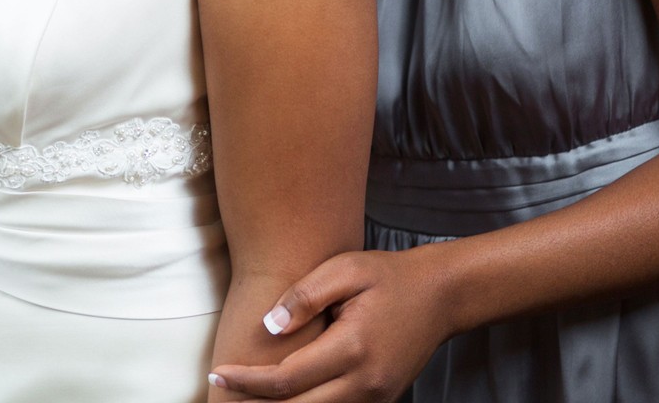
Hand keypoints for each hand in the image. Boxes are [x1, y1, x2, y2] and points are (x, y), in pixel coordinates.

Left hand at [208, 248, 454, 400]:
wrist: (442, 296)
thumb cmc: (388, 276)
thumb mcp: (345, 268)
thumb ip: (305, 295)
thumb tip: (269, 326)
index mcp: (353, 348)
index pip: (286, 379)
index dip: (247, 382)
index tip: (216, 375)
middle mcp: (366, 382)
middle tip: (221, 393)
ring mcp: (376, 396)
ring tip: (243, 400)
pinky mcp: (380, 400)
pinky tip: (280, 399)